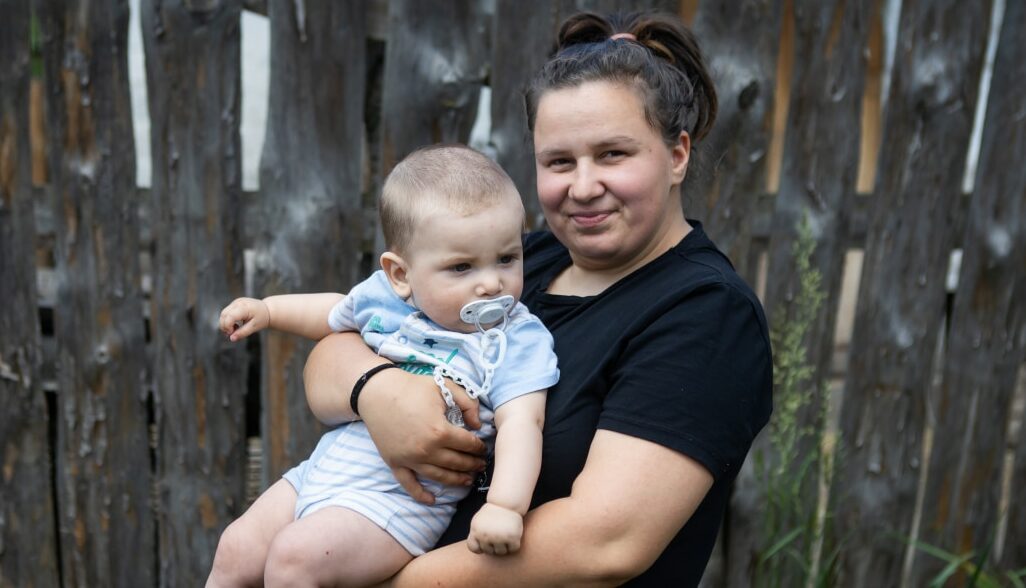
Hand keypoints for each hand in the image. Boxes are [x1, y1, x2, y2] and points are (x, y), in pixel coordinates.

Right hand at [219, 297, 269, 340]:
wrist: (268, 310)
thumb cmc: (262, 318)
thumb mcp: (254, 327)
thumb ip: (243, 333)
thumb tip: (231, 339)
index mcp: (245, 307)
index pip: (230, 316)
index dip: (227, 326)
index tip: (232, 333)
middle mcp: (239, 302)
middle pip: (224, 314)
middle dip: (224, 326)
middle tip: (232, 333)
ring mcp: (236, 302)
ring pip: (223, 313)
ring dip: (225, 323)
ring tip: (235, 329)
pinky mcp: (235, 303)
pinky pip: (226, 312)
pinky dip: (228, 320)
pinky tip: (236, 325)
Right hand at [359, 369, 487, 504]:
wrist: (376, 392)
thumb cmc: (411, 387)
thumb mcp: (444, 386)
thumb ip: (468, 402)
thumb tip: (477, 424)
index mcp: (440, 431)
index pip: (467, 445)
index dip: (479, 447)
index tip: (482, 448)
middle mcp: (426, 450)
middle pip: (457, 463)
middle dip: (472, 465)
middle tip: (480, 465)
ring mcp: (410, 459)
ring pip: (439, 477)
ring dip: (457, 480)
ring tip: (468, 480)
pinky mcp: (395, 463)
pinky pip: (409, 484)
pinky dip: (421, 495)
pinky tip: (432, 500)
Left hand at [467, 503, 523, 554]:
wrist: (506, 502)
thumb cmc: (492, 512)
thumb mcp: (478, 521)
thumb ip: (475, 535)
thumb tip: (478, 550)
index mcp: (476, 531)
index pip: (474, 548)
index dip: (480, 547)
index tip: (485, 541)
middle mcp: (486, 536)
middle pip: (489, 551)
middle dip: (494, 545)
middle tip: (498, 534)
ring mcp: (499, 537)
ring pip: (501, 552)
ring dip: (504, 546)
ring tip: (505, 535)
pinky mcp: (513, 537)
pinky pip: (513, 549)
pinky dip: (514, 544)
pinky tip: (513, 535)